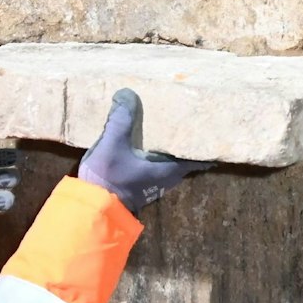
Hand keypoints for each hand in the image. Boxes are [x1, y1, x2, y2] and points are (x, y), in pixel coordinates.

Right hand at [77, 90, 211, 213]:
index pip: (197, 157)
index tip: (211, 130)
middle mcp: (166, 178)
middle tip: (190, 122)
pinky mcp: (140, 186)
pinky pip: (155, 166)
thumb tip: (128, 93)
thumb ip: (121, 119)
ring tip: (170, 129)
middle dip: (187, 143)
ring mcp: (153, 184)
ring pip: (170, 163)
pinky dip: (156, 155)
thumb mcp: (113, 144)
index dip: (205, 145)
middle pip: (184, 158)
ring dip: (171, 149)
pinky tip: (148, 143)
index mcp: (168, 169)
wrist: (91, 209)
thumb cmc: (109, 178)